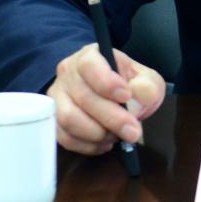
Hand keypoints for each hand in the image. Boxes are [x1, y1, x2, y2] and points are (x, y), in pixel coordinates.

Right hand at [48, 42, 164, 154]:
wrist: (114, 96)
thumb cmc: (128, 84)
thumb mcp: (146, 79)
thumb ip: (147, 86)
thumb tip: (137, 98)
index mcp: (90, 56)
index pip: (90, 65)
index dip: (106, 82)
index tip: (126, 95)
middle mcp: (68, 74)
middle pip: (83, 97)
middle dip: (112, 118)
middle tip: (133, 131)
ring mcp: (58, 97)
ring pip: (69, 119)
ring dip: (97, 133)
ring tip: (117, 136)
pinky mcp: (53, 120)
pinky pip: (65, 138)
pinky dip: (87, 146)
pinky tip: (105, 143)